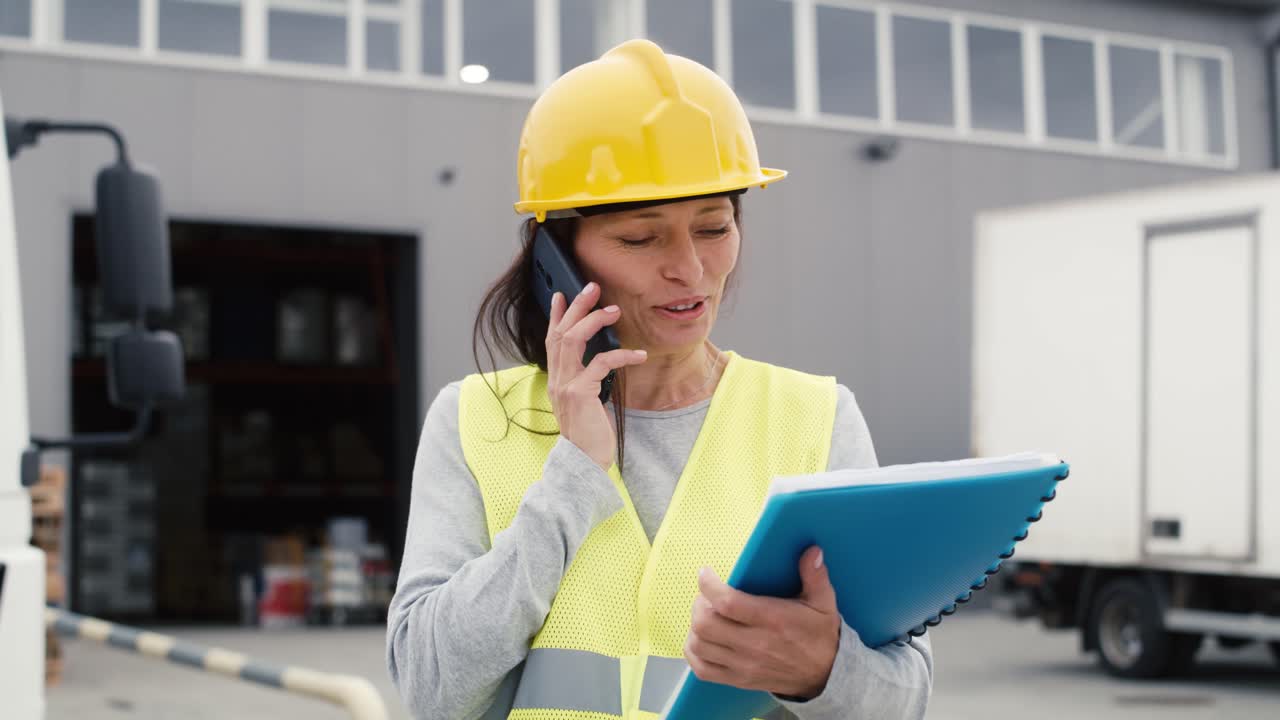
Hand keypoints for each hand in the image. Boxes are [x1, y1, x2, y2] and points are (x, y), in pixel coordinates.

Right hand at [545, 281, 647, 467]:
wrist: (584, 462)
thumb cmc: (588, 434)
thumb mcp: (584, 402)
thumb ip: (584, 380)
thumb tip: (597, 362)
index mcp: (556, 379)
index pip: (551, 339)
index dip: (556, 315)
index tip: (562, 294)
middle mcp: (556, 378)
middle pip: (561, 332)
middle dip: (577, 307)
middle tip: (593, 288)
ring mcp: (566, 384)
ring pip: (574, 339)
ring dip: (594, 320)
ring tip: (614, 310)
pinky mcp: (580, 392)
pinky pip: (601, 362)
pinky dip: (622, 355)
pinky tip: (639, 355)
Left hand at [684, 546, 840, 699]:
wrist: (826, 676)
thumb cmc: (820, 636)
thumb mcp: (824, 603)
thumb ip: (815, 576)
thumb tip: (812, 551)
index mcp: (772, 620)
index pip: (727, 602)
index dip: (709, 585)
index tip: (706, 573)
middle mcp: (754, 644)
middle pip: (705, 624)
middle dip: (699, 604)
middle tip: (707, 596)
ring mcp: (744, 665)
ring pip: (699, 645)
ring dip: (695, 627)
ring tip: (706, 615)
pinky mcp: (738, 679)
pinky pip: (703, 669)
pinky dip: (694, 652)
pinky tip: (703, 639)